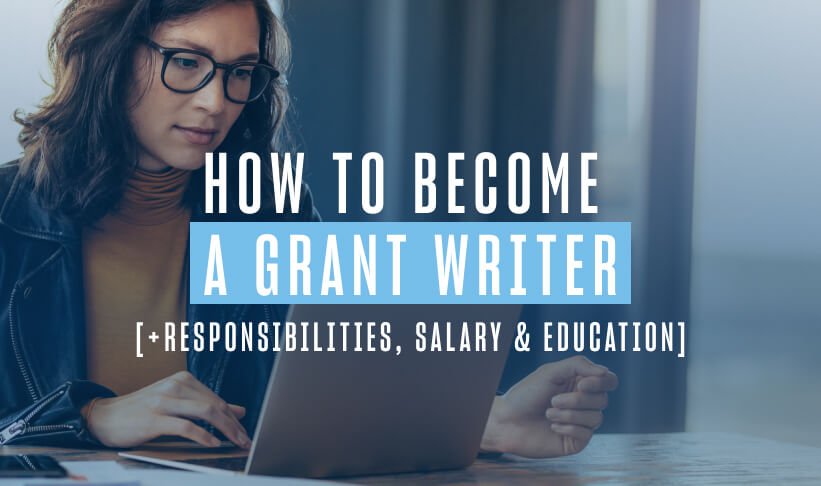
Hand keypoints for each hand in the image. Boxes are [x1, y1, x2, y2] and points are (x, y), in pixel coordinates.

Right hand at [84, 371, 250, 448]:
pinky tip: (213, 443)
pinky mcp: (154, 419)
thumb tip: (239, 410)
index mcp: (183, 380)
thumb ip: (206, 405)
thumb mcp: (177, 402)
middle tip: (246, 440)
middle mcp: (175, 386)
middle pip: (215, 405)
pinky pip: (186, 427)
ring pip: (205, 413)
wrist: (104, 416)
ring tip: (235, 442)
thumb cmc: (142, 411)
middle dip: (234, 425)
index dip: (234, 417)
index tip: (245, 432)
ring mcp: (164, 401)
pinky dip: (203, 436)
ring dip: (226, 430)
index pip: (217, 399)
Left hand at [480, 356, 617, 457]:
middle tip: (552, 400)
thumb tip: (605, 372)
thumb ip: (578, 365)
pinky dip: (568, 427)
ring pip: (596, 417)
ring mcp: (581, 422)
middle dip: (576, 400)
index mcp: (580, 383)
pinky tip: (552, 426)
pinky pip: (586, 434)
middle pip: (602, 399)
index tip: (581, 385)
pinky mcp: (576, 441)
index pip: (608, 381)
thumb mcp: (550, 372)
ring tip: (548, 413)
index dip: (601, 382)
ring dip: (569, 414)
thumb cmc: (526, 394)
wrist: (506, 421)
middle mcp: (584, 402)